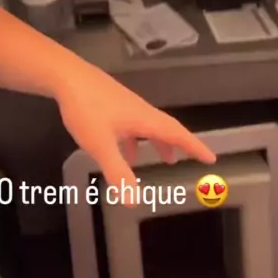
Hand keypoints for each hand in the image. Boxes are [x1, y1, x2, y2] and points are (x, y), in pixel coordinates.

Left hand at [57, 67, 215, 203]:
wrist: (66, 76)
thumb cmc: (86, 109)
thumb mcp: (101, 145)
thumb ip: (118, 172)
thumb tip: (134, 202)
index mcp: (143, 119)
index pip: (176, 133)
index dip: (194, 146)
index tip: (211, 156)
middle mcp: (139, 110)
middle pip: (166, 128)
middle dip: (180, 144)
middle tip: (192, 158)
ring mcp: (125, 105)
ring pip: (149, 126)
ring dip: (158, 142)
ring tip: (163, 159)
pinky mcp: (111, 103)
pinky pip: (132, 124)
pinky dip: (136, 139)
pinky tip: (123, 151)